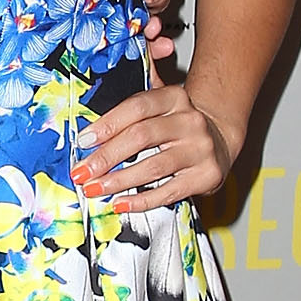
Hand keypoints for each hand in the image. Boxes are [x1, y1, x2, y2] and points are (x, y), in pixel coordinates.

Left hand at [74, 82, 233, 213]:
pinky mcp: (207, 175)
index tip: (83, 141)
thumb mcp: (161, 103)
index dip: (107, 125)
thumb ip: (132, 101)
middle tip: (82, 172)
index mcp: (174, 98)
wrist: (219, 140)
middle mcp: (190, 121)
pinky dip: (142, 200)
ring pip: (153, 167)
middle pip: (141, 137)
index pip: (136, 107)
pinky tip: (121, 203)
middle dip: (106, 157)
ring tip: (94, 189)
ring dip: (118, 181)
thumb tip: (89, 100)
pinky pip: (169, 191)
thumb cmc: (177, 124)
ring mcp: (200, 149)